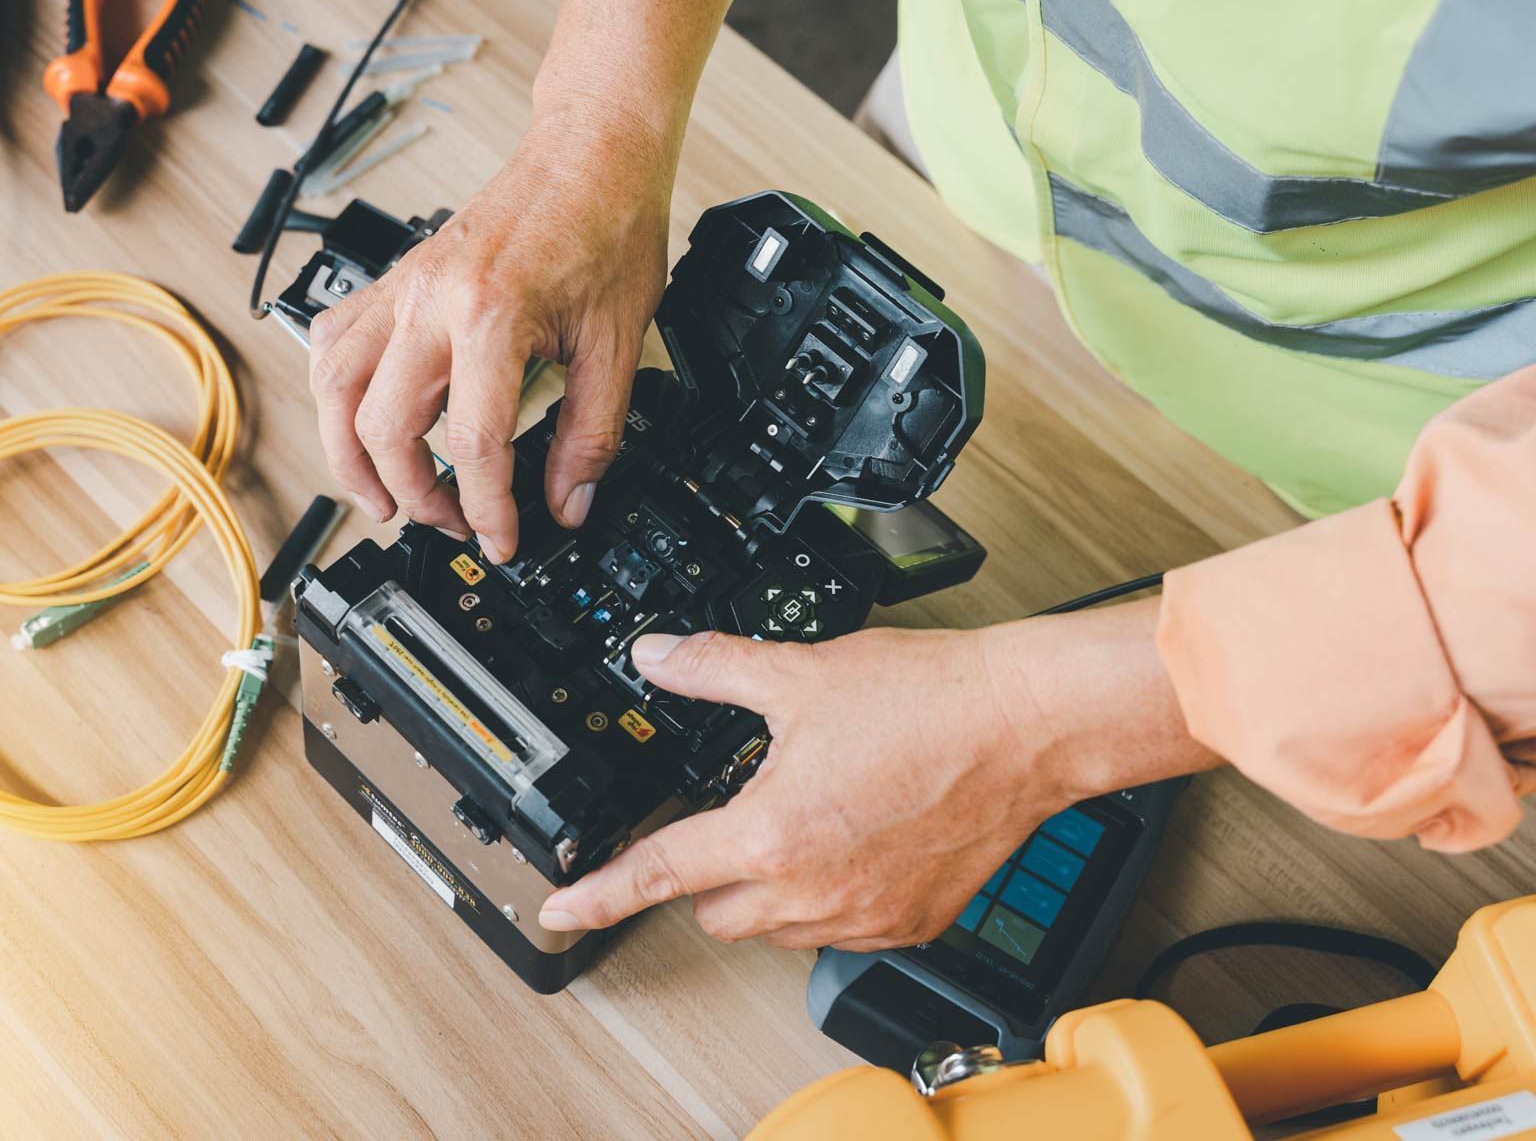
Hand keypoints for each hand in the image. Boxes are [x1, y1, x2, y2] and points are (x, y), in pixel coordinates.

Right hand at [308, 112, 673, 562]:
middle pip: (382, 424)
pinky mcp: (395, 277)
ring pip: (334, 385)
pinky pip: (333, 339)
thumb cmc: (607, 225)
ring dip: (347, 454)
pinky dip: (335, 391)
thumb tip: (569, 503)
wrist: (591, 152)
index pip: (472, 443)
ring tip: (380, 498)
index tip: (502, 540)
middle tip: (450, 522)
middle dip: (411, 494)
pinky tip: (358, 421)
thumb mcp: (618, 342)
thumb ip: (592, 433)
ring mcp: (404, 285)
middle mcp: (432, 298)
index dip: (486, 509)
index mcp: (492, 313)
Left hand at [537, 600, 1214, 949]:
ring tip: (798, 818)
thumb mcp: (798, 672)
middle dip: (701, 872)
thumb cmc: (930, 699)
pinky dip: (824, 897)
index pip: (657, 874)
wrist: (1027, 723)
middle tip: (724, 817)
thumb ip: (711, 667)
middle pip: (713, 910)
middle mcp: (812, 891)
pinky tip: (848, 840)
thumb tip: (656, 657)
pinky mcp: (909, 924)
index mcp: (771, 834)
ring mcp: (864, 916)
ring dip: (763, 888)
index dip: (598, 894)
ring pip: (775, 927)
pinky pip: (838, 929)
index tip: (561, 911)